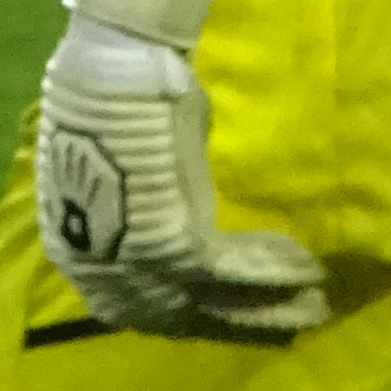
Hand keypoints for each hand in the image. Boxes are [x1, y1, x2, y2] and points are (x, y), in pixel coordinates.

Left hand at [32, 0, 327, 343]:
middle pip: (180, 318)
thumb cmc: (118, 98)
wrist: (116, 67)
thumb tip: (182, 212)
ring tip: (314, 303)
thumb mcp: (127, 169)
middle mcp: (99, 271)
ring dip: (268, 306)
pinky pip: (230, 271)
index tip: (237, 316)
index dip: (198, 317)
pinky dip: (272, 271)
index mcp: (76, 252)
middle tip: (291, 322)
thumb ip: (150, 207)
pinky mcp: (170, 242)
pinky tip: (308, 266)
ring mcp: (132, 260)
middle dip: (240, 323)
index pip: (142, 308)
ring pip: (210, 302)